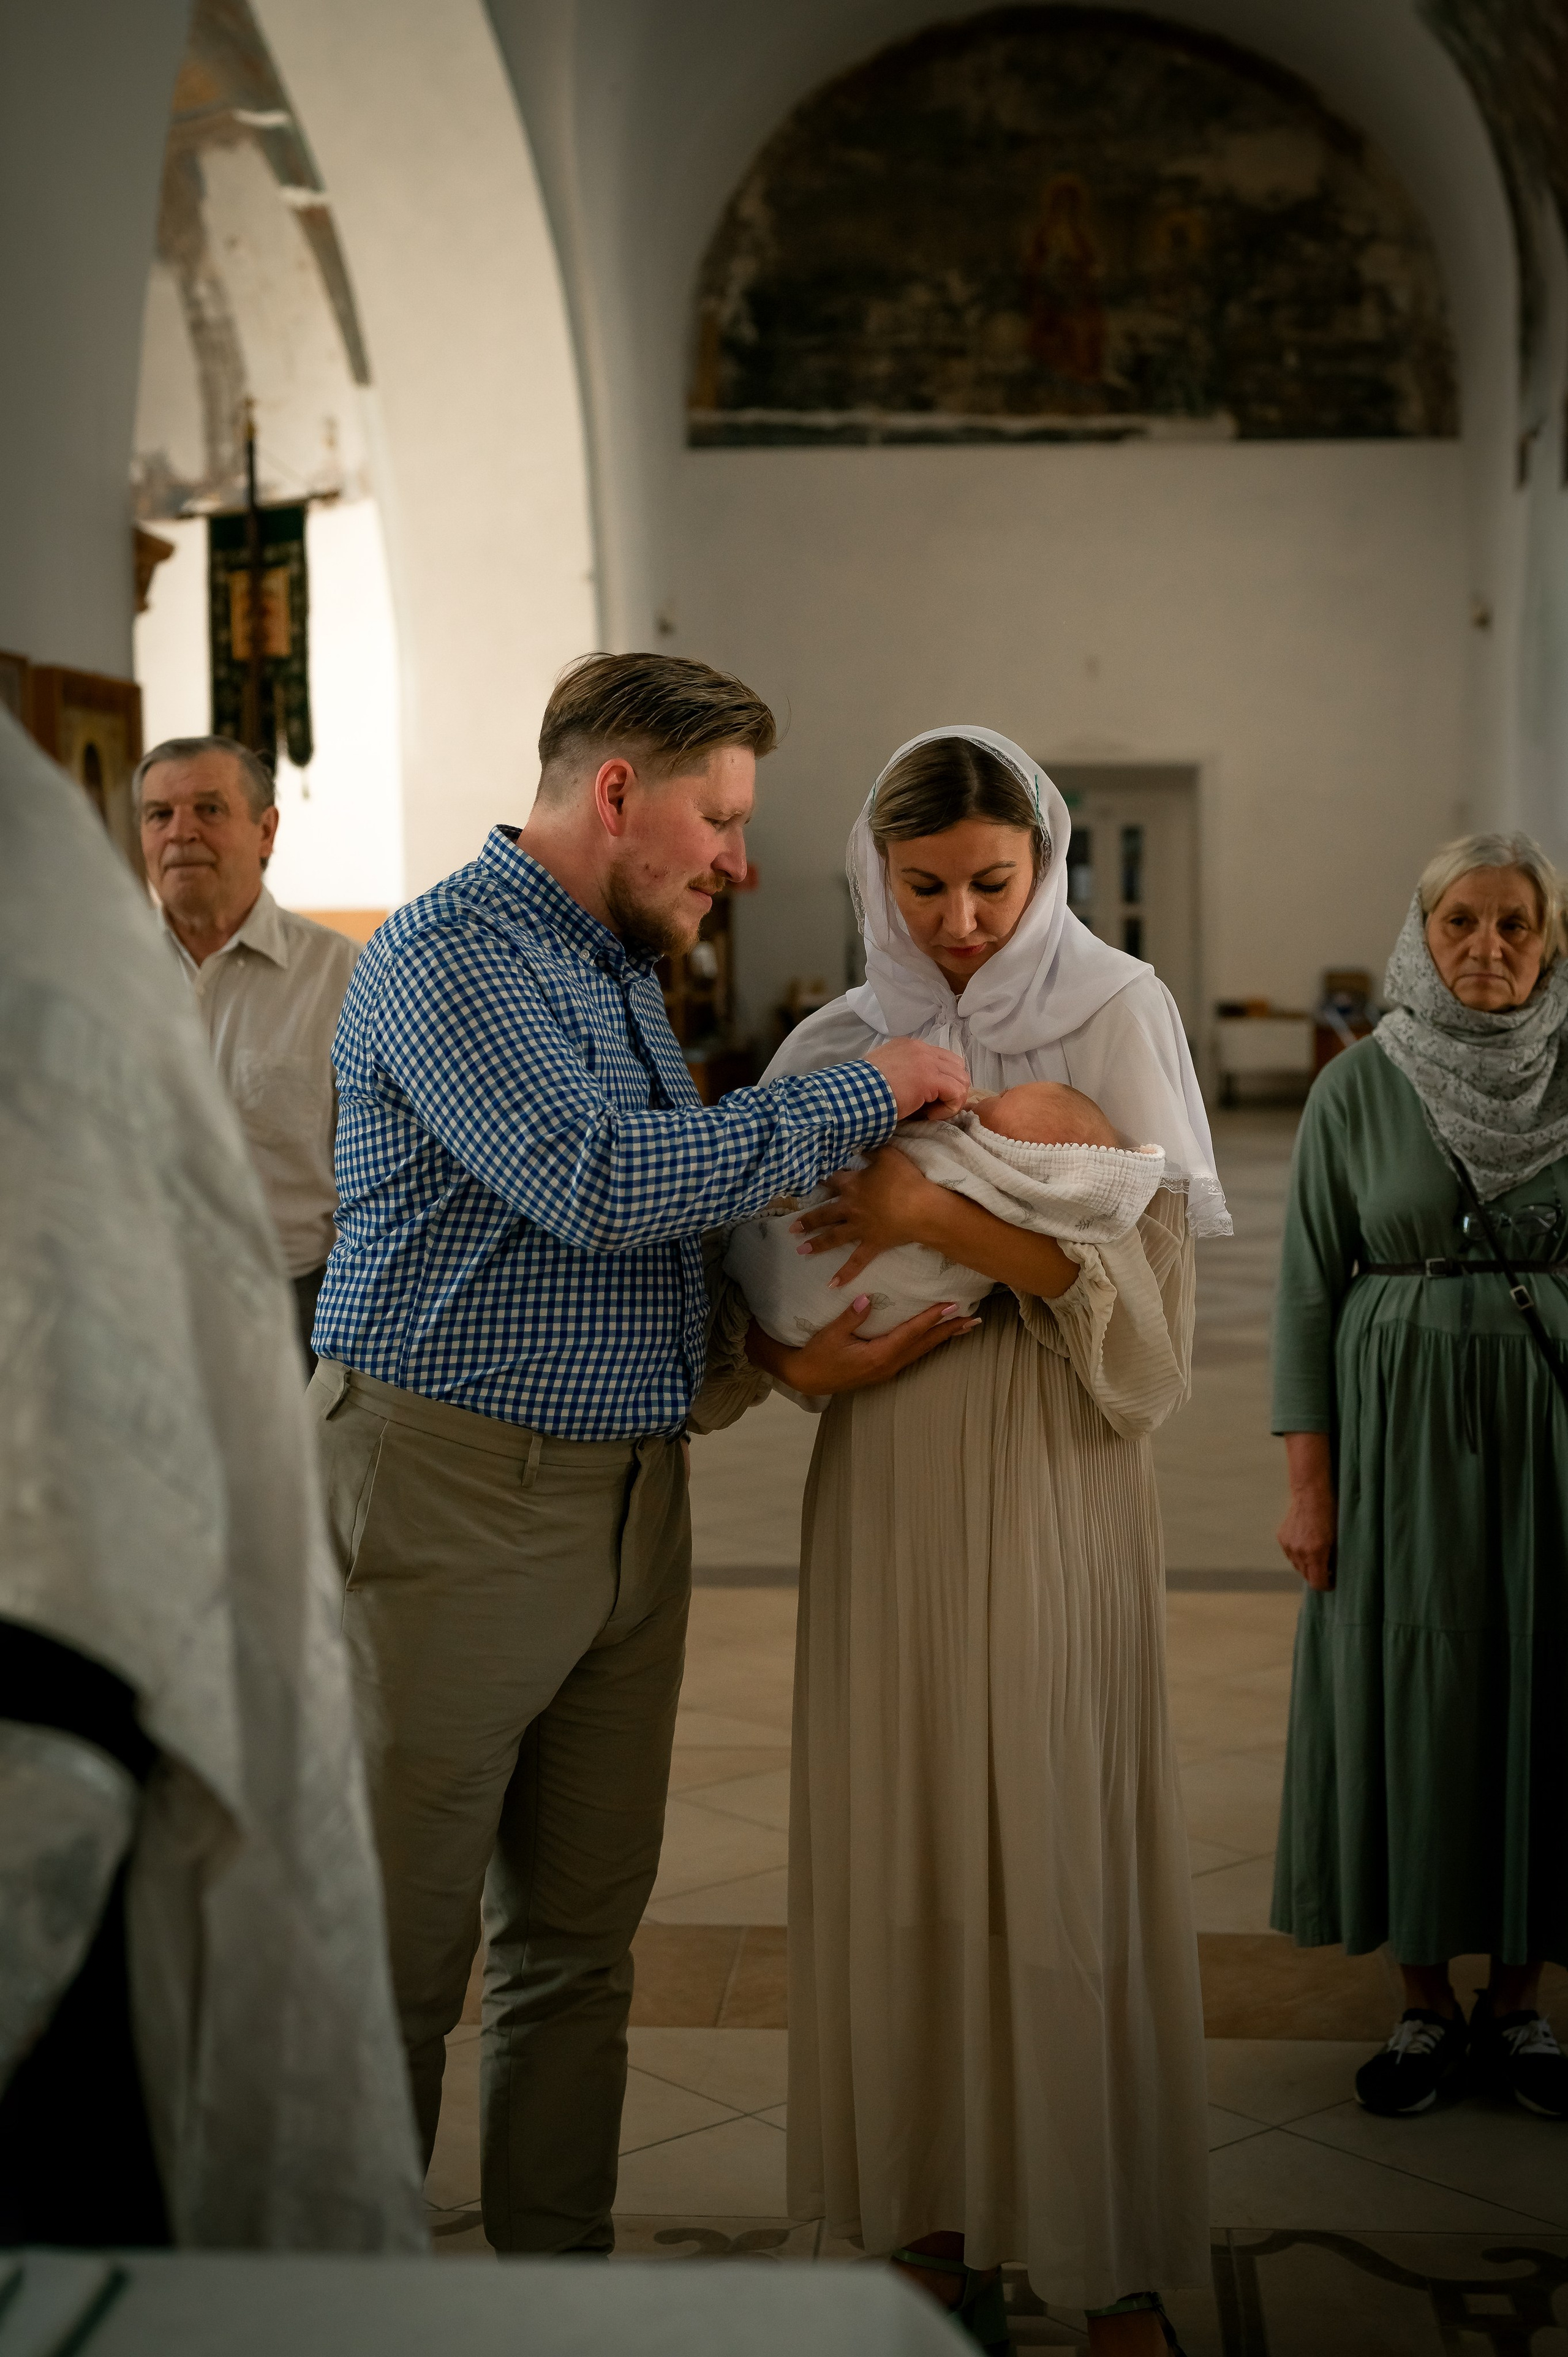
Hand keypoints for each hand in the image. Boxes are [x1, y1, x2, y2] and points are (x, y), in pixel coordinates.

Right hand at [745, 1294, 980, 1395]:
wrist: (806, 1379)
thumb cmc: (817, 1355)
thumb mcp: (831, 1334)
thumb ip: (850, 1317)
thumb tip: (868, 1298)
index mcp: (878, 1355)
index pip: (911, 1333)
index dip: (932, 1319)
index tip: (951, 1307)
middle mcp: (888, 1365)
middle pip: (925, 1345)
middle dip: (949, 1331)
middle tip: (973, 1320)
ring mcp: (887, 1370)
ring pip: (922, 1351)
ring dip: (943, 1338)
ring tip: (964, 1327)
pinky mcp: (883, 1370)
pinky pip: (913, 1354)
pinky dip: (928, 1344)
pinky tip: (936, 1338)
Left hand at [793, 1145, 939, 1291]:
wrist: (921, 1208)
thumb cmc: (905, 1180)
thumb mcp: (888, 1155)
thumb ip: (871, 1148)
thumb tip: (858, 1141)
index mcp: (852, 1186)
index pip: (831, 1179)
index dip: (819, 1178)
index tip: (805, 1179)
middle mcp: (850, 1208)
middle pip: (824, 1213)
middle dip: (807, 1220)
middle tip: (791, 1227)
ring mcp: (859, 1228)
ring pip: (833, 1237)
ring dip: (816, 1243)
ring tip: (800, 1250)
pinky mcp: (871, 1244)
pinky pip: (856, 1261)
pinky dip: (845, 1273)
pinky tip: (831, 1285)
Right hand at [864, 1038, 969, 1121]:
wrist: (855, 1095)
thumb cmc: (863, 1090)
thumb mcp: (884, 1072)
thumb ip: (903, 1072)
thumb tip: (919, 1090)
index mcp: (909, 1046)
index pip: (942, 1059)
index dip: (942, 1081)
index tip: (926, 1100)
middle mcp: (921, 1048)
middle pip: (957, 1067)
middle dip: (952, 1089)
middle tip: (934, 1107)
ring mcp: (927, 1061)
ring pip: (961, 1079)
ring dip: (952, 1099)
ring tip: (932, 1112)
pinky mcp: (931, 1078)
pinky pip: (957, 1093)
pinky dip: (950, 1107)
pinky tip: (931, 1115)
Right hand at [1277, 1432, 1335, 1589]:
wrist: (1310, 1492)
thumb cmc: (1330, 1513)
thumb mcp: (1338, 1538)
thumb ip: (1334, 1558)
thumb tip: (1334, 1572)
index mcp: (1315, 1552)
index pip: (1317, 1583)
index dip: (1327, 1585)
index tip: (1333, 1581)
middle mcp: (1299, 1551)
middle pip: (1306, 1576)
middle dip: (1317, 1575)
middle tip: (1328, 1568)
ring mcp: (1288, 1545)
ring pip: (1297, 1566)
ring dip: (1307, 1564)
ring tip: (1317, 1554)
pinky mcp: (1282, 1538)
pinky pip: (1291, 1554)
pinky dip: (1299, 1554)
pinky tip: (1307, 1543)